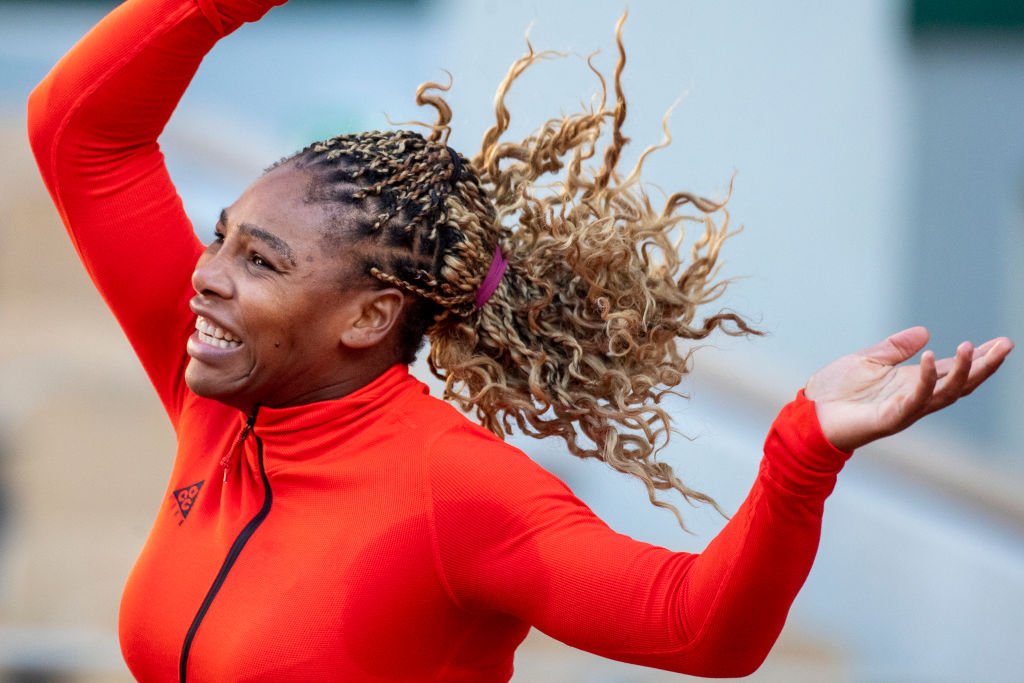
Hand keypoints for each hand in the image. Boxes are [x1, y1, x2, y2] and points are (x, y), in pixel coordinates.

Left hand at [804, 327, 1013, 451]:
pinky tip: (933, 358)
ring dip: (963, 371)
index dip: (978, 358)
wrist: (809, 414)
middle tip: (1006, 345)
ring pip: (946, 394)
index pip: (954, 371)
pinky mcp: (890, 418)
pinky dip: (927, 380)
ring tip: (973, 347)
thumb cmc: (836, 390)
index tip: (1002, 342)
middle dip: (984, 365)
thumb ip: (895, 348)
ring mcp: (905, 410)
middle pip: (960, 384)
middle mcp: (915, 398)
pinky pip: (915, 400)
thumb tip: (926, 332)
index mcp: (912, 383)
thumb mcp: (868, 360)